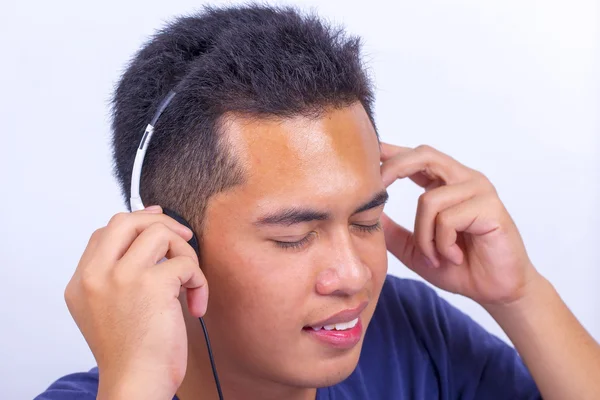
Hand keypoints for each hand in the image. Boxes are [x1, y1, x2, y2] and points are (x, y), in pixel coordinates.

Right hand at [64, 206, 207, 398]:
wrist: (135, 384)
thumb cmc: (131, 352)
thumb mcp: (107, 310)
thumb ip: (116, 274)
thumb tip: (148, 230)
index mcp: (82, 282)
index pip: (105, 232)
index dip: (137, 223)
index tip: (161, 226)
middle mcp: (95, 275)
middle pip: (126, 221)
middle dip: (160, 221)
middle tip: (184, 237)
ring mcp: (121, 277)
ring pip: (159, 233)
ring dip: (185, 253)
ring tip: (189, 282)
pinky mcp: (151, 284)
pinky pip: (186, 263)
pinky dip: (200, 282)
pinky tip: (196, 306)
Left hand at [379, 143, 539, 305]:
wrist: (496, 291)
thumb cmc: (459, 267)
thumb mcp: (416, 249)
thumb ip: (393, 231)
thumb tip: (366, 213)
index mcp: (446, 184)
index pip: (416, 157)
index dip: (392, 152)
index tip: (369, 147)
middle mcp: (463, 179)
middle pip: (423, 156)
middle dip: (393, 169)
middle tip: (376, 189)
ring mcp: (479, 190)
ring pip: (429, 200)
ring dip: (424, 236)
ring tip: (436, 256)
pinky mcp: (490, 207)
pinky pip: (447, 219)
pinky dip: (442, 244)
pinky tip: (455, 257)